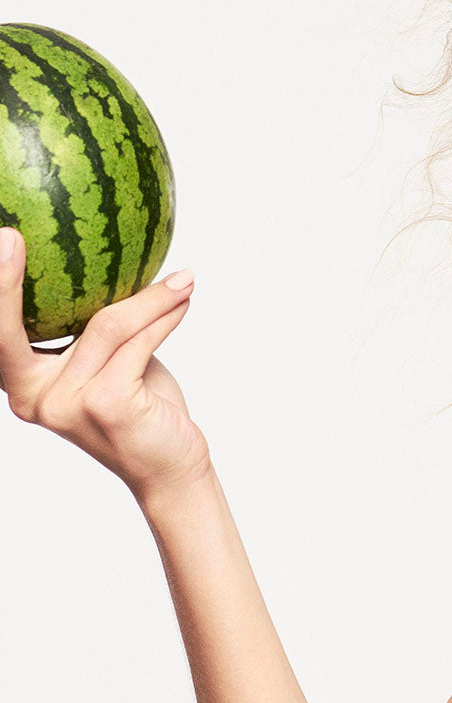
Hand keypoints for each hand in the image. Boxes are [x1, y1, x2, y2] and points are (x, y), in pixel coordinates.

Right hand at [0, 226, 209, 504]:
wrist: (170, 465)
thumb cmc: (141, 405)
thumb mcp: (112, 361)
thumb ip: (102, 327)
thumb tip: (117, 261)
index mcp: (25, 385)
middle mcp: (33, 398)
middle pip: (8, 331)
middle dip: (3, 281)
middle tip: (13, 236)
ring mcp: (66, 404)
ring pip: (105, 326)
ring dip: (150, 299)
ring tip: (182, 280)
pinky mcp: (105, 404)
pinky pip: (137, 342)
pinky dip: (165, 317)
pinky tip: (183, 301)